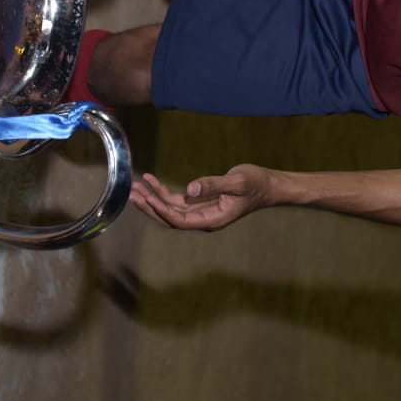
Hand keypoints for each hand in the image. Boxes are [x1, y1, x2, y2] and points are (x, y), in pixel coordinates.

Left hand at [129, 165, 272, 230]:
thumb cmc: (256, 184)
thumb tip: (190, 189)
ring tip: (135, 187)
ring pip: (170, 209)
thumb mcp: (237, 182)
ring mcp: (200, 212)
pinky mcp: (200, 202)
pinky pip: (176, 200)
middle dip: (150, 206)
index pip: (180, 220)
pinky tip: (150, 181)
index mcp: (212, 220)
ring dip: (152, 198)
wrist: (268, 186)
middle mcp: (203, 219)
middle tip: (131, 194)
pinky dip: (162, 191)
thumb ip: (213, 185)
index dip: (162, 211)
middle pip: (170, 217)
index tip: (148, 199)